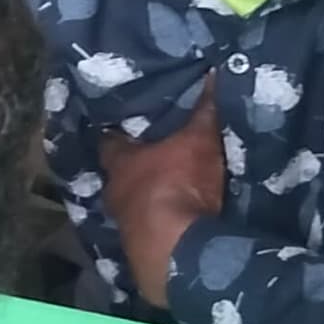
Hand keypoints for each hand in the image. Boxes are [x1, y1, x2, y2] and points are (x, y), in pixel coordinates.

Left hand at [98, 94, 225, 311]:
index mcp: (119, 162)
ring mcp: (124, 225)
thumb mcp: (198, 140)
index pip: (111, 139)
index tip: (132, 118)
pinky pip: (148, 229)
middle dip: (137, 165)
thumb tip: (212, 70)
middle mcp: (113, 193)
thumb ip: (205, 108)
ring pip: (132, 203)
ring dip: (147, 197)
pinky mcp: (140, 251)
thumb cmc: (177, 185)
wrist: (177, 252)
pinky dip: (158, 223)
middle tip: (155, 152)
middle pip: (121, 173)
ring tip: (167, 185)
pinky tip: (174, 220)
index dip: (122, 129)